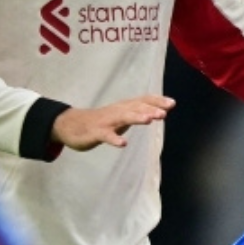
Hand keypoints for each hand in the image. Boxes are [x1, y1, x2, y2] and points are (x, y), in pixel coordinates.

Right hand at [52, 95, 174, 150]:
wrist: (71, 124)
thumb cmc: (101, 120)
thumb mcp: (122, 114)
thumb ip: (139, 112)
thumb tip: (161, 110)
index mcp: (124, 107)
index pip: (143, 100)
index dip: (156, 101)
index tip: (172, 103)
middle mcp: (117, 111)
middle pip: (136, 107)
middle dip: (150, 109)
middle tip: (164, 113)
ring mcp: (106, 121)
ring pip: (123, 117)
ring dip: (136, 118)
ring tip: (149, 120)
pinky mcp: (96, 132)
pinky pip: (106, 136)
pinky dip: (114, 139)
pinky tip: (123, 144)